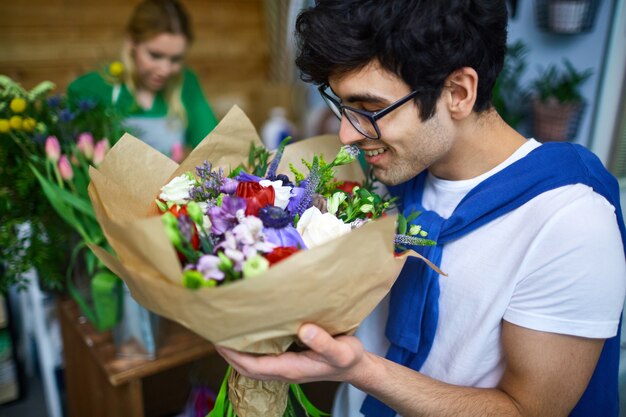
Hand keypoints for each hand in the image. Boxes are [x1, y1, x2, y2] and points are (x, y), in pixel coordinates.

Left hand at [216, 323, 366, 383]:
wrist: (356, 366)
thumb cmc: (348, 358)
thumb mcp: (341, 350)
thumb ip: (323, 342)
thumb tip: (303, 329)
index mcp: (291, 369)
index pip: (253, 366)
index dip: (234, 355)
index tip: (220, 340)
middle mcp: (284, 370)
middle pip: (247, 368)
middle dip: (228, 354)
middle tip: (215, 333)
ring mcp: (285, 367)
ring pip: (253, 364)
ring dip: (237, 352)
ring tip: (226, 332)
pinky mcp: (289, 360)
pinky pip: (262, 358)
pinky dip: (250, 349)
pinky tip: (248, 334)